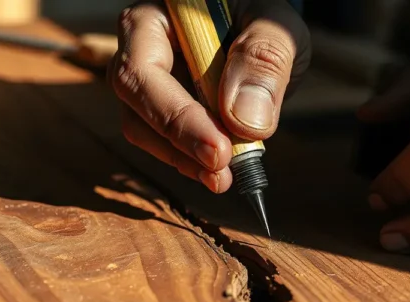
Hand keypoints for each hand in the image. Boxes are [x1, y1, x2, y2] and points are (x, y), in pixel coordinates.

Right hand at [111, 0, 309, 192]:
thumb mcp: (275, 27)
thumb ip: (263, 60)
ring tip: (223, 176)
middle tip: (220, 173)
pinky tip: (218, 171)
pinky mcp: (161, 109)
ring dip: (182, 159)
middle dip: (178, 144)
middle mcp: (140, 48)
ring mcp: (148, 82)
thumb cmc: (266, 16)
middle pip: (134, 102)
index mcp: (155, 17)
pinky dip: (190, 160)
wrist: (265, 29)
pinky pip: (164, 141)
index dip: (176, 115)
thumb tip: (243, 121)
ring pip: (144, 128)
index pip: (143, 69)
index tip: (218, 150)